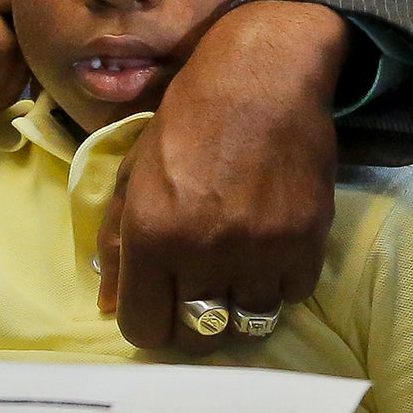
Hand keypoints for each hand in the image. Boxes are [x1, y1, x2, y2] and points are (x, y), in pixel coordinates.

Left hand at [95, 0, 344, 350]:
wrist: (263, 74)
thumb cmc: (189, 116)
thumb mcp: (135, 170)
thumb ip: (117, 239)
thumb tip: (107, 303)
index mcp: (150, 233)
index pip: (143, 329)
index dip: (150, 323)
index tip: (162, 306)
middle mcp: (201, 250)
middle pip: (198, 338)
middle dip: (195, 323)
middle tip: (202, 294)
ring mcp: (258, 249)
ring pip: (250, 323)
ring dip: (242, 305)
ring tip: (241, 274)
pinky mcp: (305, 239)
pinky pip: (293, 293)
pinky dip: (282, 281)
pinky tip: (273, 250)